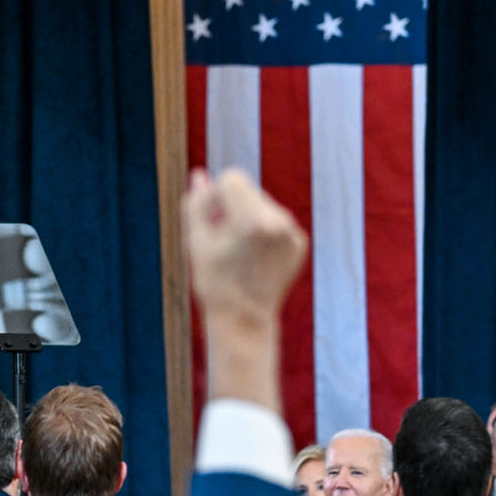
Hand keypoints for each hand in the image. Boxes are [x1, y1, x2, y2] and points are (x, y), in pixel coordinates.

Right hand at [183, 168, 306, 407]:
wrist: (243, 320)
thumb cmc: (214, 281)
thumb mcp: (196, 240)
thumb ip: (197, 203)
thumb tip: (201, 174)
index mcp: (253, 220)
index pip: (232, 178)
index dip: (215, 196)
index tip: (211, 220)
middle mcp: (279, 223)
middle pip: (248, 190)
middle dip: (233, 207)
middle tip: (223, 241)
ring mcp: (293, 234)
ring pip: (263, 205)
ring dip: (248, 218)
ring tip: (239, 251)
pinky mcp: (299, 243)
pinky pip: (277, 221)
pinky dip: (264, 232)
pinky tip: (255, 258)